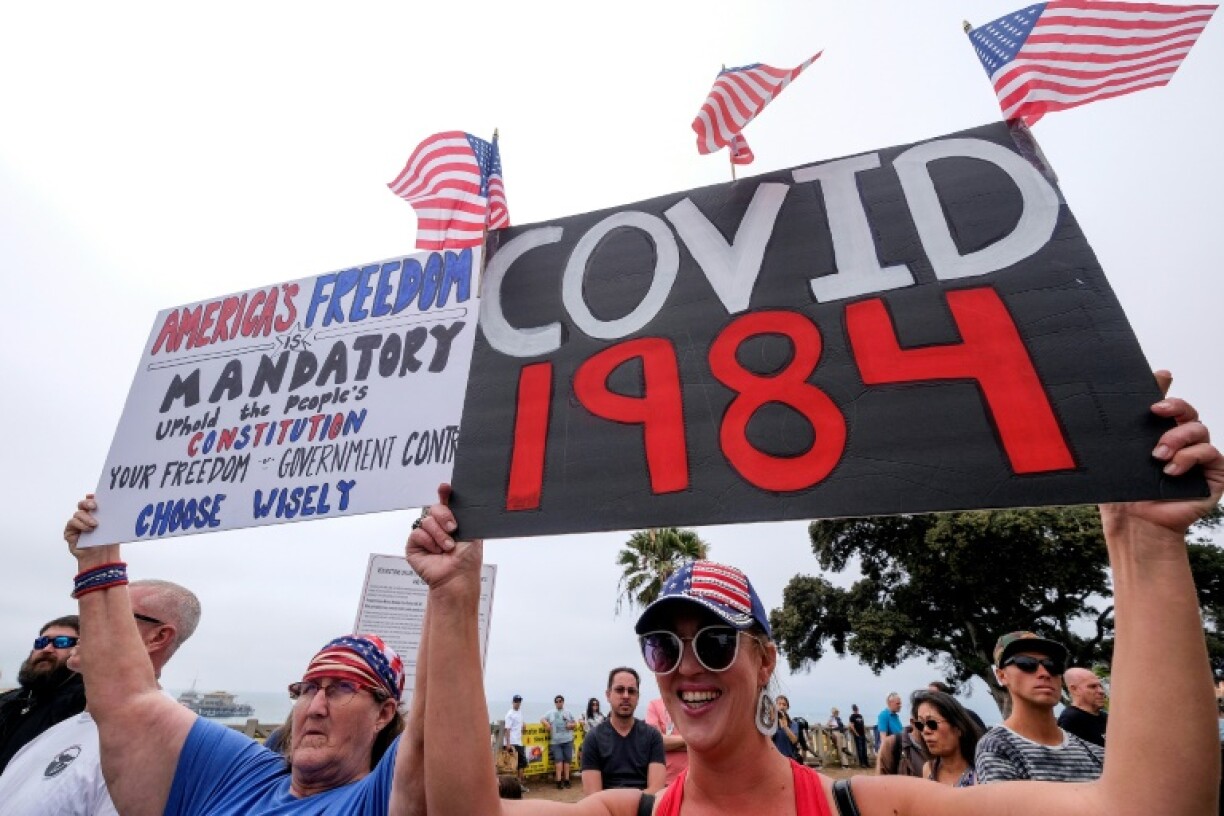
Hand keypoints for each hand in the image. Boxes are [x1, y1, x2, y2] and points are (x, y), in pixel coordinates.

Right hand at [63, 494, 119, 567]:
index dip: (92, 497)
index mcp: (96, 514)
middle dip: (87, 503)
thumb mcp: (113, 527)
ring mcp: (77, 524)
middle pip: (82, 504)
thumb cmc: (108, 542)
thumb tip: (120, 505)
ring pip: (78, 514)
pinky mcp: (70, 532)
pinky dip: (80, 524)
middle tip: (94, 506)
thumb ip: (113, 516)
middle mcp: (85, 517)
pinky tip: (88, 529)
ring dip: (86, 517)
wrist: (102, 558)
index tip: (95, 496)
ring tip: (95, 524)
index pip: (92, 501)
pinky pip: (72, 523)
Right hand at [405, 483, 483, 595]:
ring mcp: (425, 536)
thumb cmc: (467, 559)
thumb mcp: (471, 532)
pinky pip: (417, 533)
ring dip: (439, 534)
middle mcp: (438, 527)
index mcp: (452, 522)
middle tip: (453, 528)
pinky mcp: (414, 546)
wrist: (457, 576)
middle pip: (434, 508)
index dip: (444, 493)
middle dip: (444, 516)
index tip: (445, 487)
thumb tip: (457, 499)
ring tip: (447, 547)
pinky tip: (435, 551)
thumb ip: (464, 514)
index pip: (446, 503)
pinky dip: (429, 542)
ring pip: (426, 520)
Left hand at [1102, 371, 1222, 535]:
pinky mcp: (1212, 474)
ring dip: (1177, 438)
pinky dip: (1190, 458)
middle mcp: (1179, 441)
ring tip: (1157, 456)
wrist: (1136, 525)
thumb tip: (1087, 411)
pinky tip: (1171, 469)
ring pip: (1198, 428)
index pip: (1163, 404)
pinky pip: (1210, 453)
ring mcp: (1197, 456)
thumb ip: (1110, 437)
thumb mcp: (1112, 460)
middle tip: (1156, 410)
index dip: (1164, 386)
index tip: (1161, 375)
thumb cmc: (1122, 494)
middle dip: (1174, 405)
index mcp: (1154, 434)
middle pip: (1186, 410)